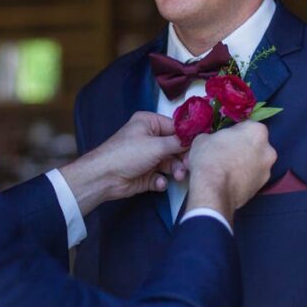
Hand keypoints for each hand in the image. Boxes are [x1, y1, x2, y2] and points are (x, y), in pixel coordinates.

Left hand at [58, 112, 186, 215]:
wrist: (105, 177)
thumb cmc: (128, 154)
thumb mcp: (156, 145)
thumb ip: (178, 142)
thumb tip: (196, 137)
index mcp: (149, 123)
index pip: (175, 127)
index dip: (188, 137)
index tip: (202, 146)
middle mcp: (149, 138)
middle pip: (175, 147)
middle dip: (182, 158)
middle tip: (190, 166)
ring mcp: (147, 157)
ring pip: (170, 163)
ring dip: (175, 170)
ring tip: (177, 176)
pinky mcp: (145, 174)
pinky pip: (161, 176)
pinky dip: (162, 180)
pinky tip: (158, 183)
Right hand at [186, 121, 275, 217]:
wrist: (213, 190)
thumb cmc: (209, 158)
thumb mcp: (204, 139)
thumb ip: (215, 137)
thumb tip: (214, 143)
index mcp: (257, 131)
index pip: (246, 127)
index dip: (233, 133)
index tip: (223, 140)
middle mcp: (268, 150)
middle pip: (254, 146)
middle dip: (242, 149)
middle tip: (224, 155)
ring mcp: (267, 171)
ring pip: (254, 163)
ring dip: (243, 165)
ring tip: (226, 171)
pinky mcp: (262, 188)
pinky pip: (251, 178)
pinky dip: (243, 179)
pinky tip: (229, 182)